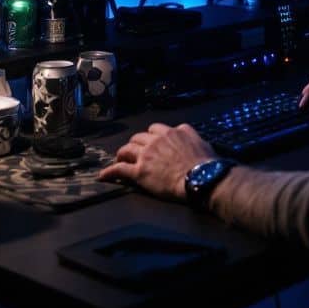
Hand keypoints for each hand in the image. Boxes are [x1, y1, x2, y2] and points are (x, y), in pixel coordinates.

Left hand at [97, 123, 217, 201]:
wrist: (200, 178)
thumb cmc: (205, 163)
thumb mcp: (201, 140)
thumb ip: (189, 134)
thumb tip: (185, 132)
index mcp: (171, 133)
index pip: (155, 129)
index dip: (150, 136)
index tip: (150, 142)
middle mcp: (156, 141)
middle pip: (138, 137)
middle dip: (135, 144)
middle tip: (134, 152)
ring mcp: (146, 156)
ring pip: (127, 149)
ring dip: (122, 154)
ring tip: (120, 159)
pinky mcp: (139, 172)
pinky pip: (119, 169)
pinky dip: (110, 172)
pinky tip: (103, 176)